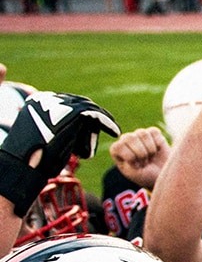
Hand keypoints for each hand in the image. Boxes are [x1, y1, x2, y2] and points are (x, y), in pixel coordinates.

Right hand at [0, 91, 119, 215]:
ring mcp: (60, 103)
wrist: (26, 163)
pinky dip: (108, 123)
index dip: (85, 113)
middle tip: (109, 127)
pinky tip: (115, 132)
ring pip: (88, 109)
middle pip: (79, 103)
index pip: (68, 102)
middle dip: (95, 116)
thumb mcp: (45, 135)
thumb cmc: (34, 156)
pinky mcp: (72, 112)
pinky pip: (96, 115)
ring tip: (113, 131)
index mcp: (38, 101)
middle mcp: (48, 98)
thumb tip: (74, 128)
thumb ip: (58, 127)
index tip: (96, 122)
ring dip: (99, 122)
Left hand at [109, 126, 170, 189]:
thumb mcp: (133, 172)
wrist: (162, 177)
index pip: (119, 146)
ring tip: (150, 157)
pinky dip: (158, 143)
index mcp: (117, 149)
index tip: (137, 166)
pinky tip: (157, 151)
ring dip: (150, 149)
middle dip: (141, 153)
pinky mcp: (152, 133)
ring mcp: (139, 135)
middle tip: (145, 162)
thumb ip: (128, 156)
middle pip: (130, 138)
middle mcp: (126, 140)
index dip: (131, 157)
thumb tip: (132, 137)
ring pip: (143, 134)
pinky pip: (154, 132)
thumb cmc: (145, 176)